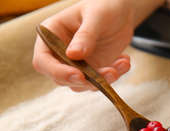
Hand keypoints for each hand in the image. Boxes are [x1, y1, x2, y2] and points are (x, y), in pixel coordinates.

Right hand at [32, 0, 162, 91]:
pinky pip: (100, 81)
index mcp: (51, 35)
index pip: (43, 61)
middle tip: (110, 73)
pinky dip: (114, 75)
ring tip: (123, 63)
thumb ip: (85, 35)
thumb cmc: (104, 7)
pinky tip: (125, 61)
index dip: (58, 72)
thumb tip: (72, 55)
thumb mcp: (96, 17)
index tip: (79, 76)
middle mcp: (60, 52)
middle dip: (87, 81)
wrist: (121, 12)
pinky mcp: (93, 70)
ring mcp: (77, 63)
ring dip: (104, 80)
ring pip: (83, 84)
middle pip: (62, 78)